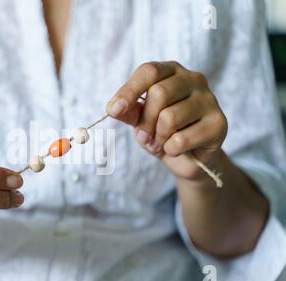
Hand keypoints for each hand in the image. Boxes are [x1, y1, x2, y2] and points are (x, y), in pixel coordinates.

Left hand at [106, 61, 227, 180]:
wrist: (188, 158)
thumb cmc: (162, 131)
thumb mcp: (140, 119)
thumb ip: (128, 111)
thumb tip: (113, 108)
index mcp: (171, 71)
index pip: (149, 71)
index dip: (128, 91)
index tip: (112, 110)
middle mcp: (193, 79)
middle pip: (159, 93)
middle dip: (145, 121)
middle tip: (144, 136)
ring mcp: (209, 100)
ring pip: (170, 117)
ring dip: (158, 137)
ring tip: (161, 142)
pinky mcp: (219, 123)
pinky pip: (182, 139)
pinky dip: (171, 149)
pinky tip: (176, 148)